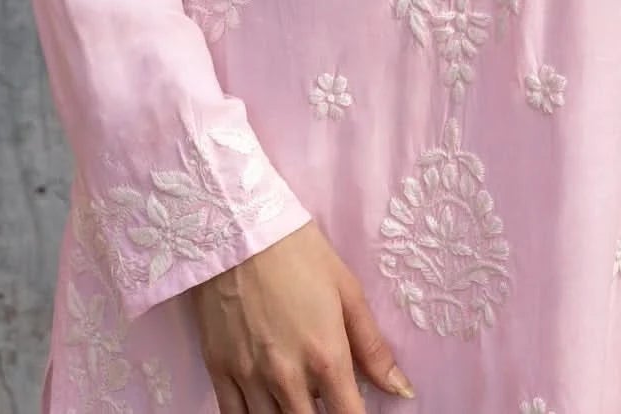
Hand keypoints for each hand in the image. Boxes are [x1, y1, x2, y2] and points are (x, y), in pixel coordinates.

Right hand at [186, 218, 416, 410]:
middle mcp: (288, 376)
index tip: (353, 412)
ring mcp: (250, 376)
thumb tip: (401, 389)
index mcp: (326, 356)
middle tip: (324, 401)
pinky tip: (265, 408)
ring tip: (297, 400)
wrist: (238, 225)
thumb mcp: (346, 290)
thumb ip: (372, 346)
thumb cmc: (299, 251)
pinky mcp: (218, 369)